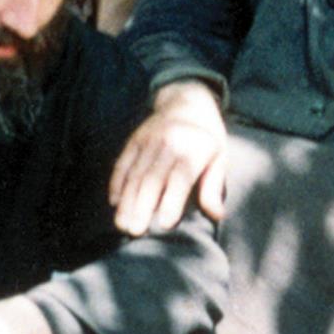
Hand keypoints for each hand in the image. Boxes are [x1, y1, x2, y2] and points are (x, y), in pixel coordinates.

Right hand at [111, 80, 226, 233]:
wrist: (187, 101)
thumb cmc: (207, 138)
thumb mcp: (219, 157)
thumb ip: (214, 186)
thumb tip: (218, 215)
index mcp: (193, 149)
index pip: (180, 177)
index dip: (172, 200)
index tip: (165, 224)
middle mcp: (168, 144)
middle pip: (152, 178)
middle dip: (142, 206)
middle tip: (134, 231)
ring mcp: (147, 141)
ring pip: (134, 174)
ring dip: (127, 201)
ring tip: (121, 225)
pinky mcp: (134, 141)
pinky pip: (122, 163)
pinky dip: (116, 183)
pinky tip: (114, 203)